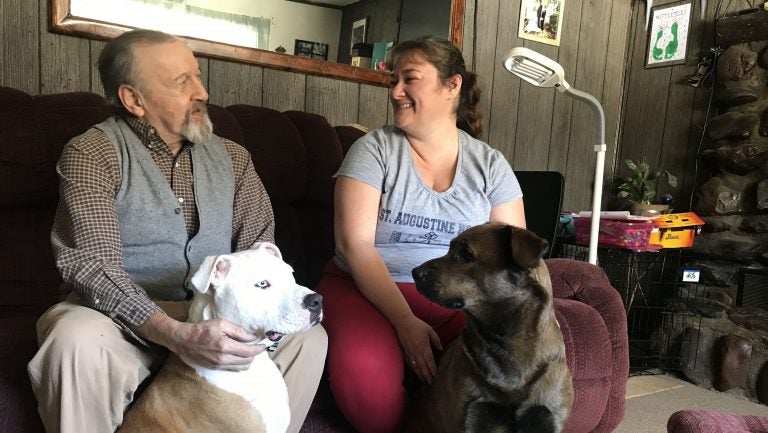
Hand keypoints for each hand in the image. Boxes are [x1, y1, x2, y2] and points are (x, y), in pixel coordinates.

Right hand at [140, 313, 267, 370]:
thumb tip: (253, 337)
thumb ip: (239, 331)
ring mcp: (219, 365)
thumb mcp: (221, 323)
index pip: (249, 352)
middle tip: (257, 346)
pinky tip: (240, 356)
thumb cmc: (202, 329)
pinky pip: (233, 369)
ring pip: (241, 367)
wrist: (183, 340)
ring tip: (249, 351)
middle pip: (247, 361)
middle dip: (255, 354)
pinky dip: (240, 364)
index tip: (264, 344)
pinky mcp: (215, 368)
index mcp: (226, 346)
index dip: (259, 349)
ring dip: (248, 360)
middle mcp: (223, 359)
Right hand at [393, 315, 441, 383]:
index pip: (430, 362)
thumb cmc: (417, 325)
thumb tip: (441, 349)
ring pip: (416, 367)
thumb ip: (436, 340)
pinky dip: (414, 370)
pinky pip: (410, 364)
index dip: (433, 370)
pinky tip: (416, 373)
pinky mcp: (405, 352)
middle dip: (428, 376)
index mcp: (424, 347)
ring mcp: (410, 353)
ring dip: (421, 375)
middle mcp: (417, 352)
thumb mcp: (430, 330)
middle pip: (423, 367)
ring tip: (425, 382)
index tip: (437, 377)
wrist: (402, 321)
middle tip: (432, 384)